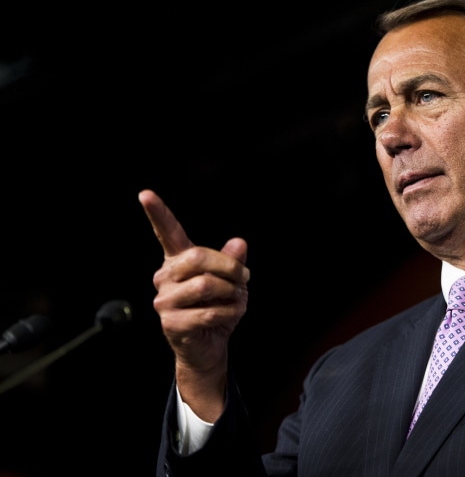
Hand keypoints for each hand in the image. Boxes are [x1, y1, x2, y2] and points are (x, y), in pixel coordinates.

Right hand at [138, 189, 249, 420]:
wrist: (209, 347)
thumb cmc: (218, 308)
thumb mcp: (232, 282)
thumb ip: (233, 261)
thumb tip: (239, 242)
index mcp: (178, 261)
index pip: (166, 232)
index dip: (157, 213)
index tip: (145, 193)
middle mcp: (165, 276)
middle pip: (198, 257)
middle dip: (230, 267)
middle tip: (244, 279)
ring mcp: (164, 300)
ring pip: (206, 285)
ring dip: (232, 293)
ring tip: (235, 301)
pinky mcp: (171, 322)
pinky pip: (208, 311)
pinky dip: (228, 313)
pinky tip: (228, 317)